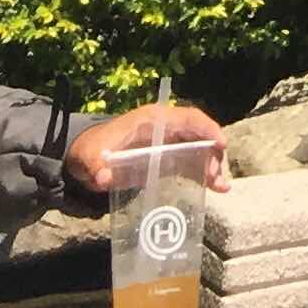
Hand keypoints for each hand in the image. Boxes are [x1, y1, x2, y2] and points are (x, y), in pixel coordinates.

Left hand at [68, 105, 227, 194]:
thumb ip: (97, 166)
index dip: (207, 129)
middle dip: (211, 153)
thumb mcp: (91, 157)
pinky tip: (213, 189)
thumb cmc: (92, 149)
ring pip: (198, 150)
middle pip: (198, 136)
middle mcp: (166, 129)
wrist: (85, 157)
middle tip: (216, 176)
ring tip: (220, 187)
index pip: (188, 118)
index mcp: (154, 120)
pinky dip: (202, 175)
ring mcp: (167, 145)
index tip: (221, 144)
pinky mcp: (165, 161)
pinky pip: (189, 164)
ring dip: (211, 166)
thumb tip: (104, 179)